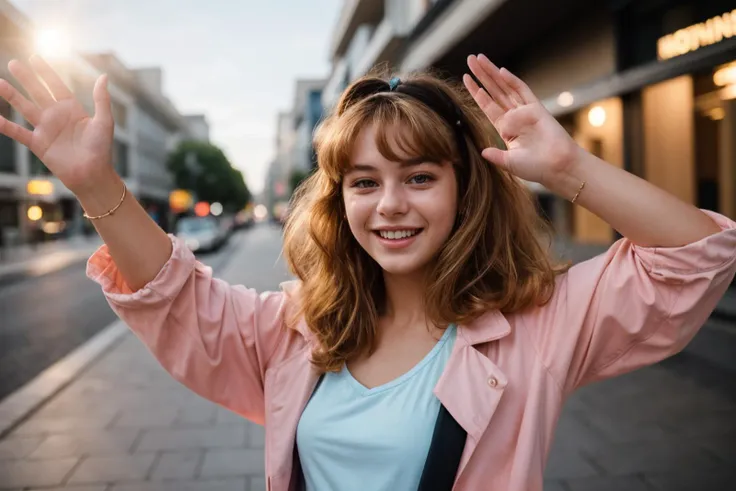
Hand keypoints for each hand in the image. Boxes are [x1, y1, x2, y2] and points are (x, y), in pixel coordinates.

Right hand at [0, 55, 115, 193]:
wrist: (92, 174)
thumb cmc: (101, 149)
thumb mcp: (104, 122)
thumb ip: (101, 99)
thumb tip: (103, 76)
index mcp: (72, 109)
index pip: (56, 86)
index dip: (46, 72)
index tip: (34, 58)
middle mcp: (57, 116)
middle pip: (37, 93)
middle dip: (26, 78)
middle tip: (13, 63)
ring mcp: (46, 129)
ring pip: (25, 108)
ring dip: (12, 96)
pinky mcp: (38, 144)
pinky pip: (18, 132)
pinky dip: (6, 125)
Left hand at [463, 54, 580, 185]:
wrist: (557, 166)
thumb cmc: (536, 167)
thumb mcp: (509, 163)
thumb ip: (496, 156)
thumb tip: (482, 151)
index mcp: (505, 129)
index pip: (487, 105)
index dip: (477, 92)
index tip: (466, 78)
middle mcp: (514, 116)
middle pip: (494, 91)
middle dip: (482, 76)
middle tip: (470, 59)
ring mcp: (525, 111)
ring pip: (505, 87)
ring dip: (492, 73)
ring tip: (479, 59)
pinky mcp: (537, 108)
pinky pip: (523, 91)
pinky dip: (512, 81)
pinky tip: (501, 71)